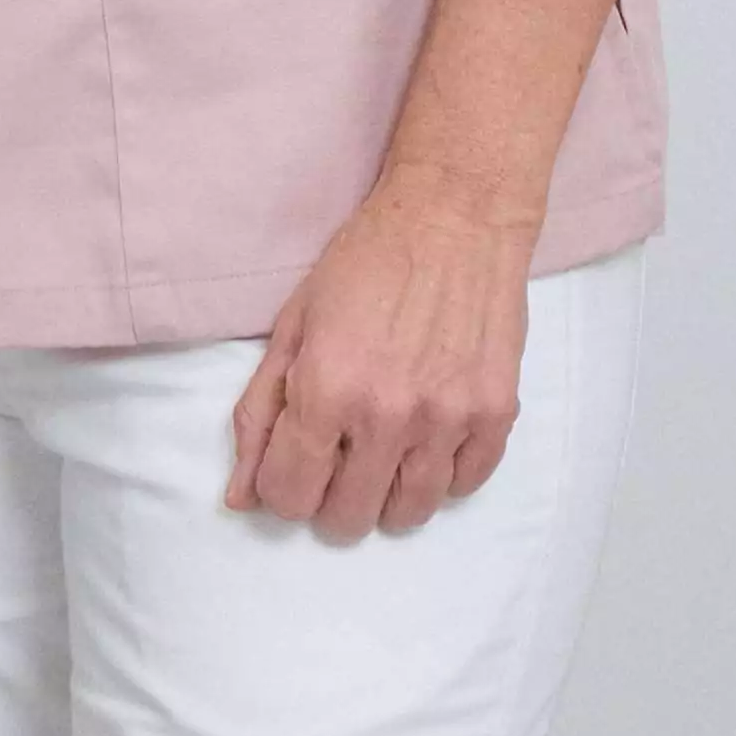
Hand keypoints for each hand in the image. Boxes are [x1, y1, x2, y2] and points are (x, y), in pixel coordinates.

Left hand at [227, 188, 534, 541]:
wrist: (454, 218)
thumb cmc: (363, 264)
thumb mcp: (292, 328)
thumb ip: (259, 415)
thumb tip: (239, 498)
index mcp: (326, 390)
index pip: (289, 494)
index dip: (280, 489)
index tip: (289, 466)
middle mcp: (388, 415)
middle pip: (348, 517)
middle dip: (328, 501)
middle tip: (334, 463)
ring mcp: (448, 419)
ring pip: (410, 513)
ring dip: (385, 499)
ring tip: (379, 458)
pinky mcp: (496, 413)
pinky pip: (465, 486)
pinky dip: (441, 477)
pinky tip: (425, 442)